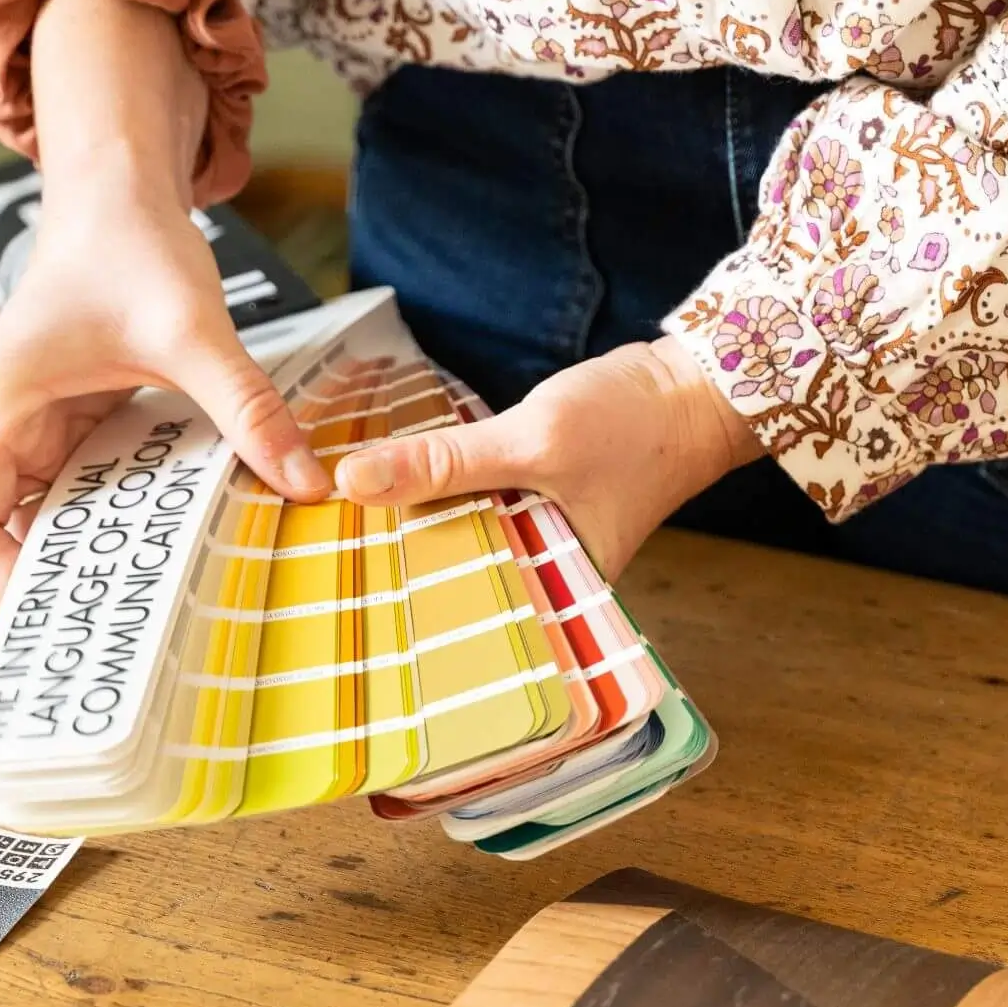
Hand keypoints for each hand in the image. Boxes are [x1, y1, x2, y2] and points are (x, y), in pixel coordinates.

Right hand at [0, 0, 328, 596]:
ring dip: (106, 543)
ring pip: (55, 511)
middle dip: (70, 570)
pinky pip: (92, 482)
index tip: (74, 599)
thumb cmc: (131, 242)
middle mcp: (4, 421)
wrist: (124, 186)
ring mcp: (37, 422)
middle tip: (139, 609)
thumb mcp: (194, 331)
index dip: (2, 576)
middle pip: (10, 530)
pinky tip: (183, 526)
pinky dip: (130, 509)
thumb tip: (307, 481)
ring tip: (166, 582)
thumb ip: (247, 408)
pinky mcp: (75, 417)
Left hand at [333, 338, 760, 579]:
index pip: (460, 620)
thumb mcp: (531, 442)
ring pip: (459, 544)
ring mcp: (538, 545)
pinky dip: (441, 502)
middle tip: (315, 569)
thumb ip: (443, 463)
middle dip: (395, 573)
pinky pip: (473, 513)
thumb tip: (351, 481)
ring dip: (413, 532)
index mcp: (553, 599)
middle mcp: (543, 584)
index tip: (331, 600)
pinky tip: (389, 499)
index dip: (396, 611)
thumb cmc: (632, 426)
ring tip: (336, 539)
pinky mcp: (531, 508)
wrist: (692, 387)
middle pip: (454, 584)